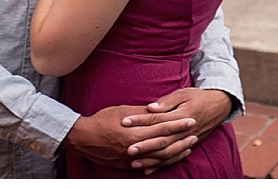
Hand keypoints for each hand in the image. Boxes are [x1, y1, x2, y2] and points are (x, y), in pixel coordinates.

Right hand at [64, 104, 197, 170]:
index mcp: (134, 132)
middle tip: (194, 133)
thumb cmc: (101, 121)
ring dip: (175, 152)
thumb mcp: (122, 111)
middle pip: (164, 145)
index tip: (190, 119)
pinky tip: (170, 158)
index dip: (178, 124)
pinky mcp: (128, 165)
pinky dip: (162, 163)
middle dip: (181, 139)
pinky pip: (149, 166)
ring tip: (188, 146)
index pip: (162, 127)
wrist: (83, 138)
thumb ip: (142, 113)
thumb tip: (158, 110)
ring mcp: (132, 159)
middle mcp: (135, 147)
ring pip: (159, 158)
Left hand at [120, 88, 232, 171]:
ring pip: (167, 153)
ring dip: (151, 159)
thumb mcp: (184, 93)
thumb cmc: (198, 97)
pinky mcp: (189, 146)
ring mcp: (187, 140)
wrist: (219, 106)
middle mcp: (185, 131)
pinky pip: (174, 159)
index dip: (140, 120)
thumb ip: (167, 101)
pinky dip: (161, 165)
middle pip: (162, 140)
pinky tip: (148, 169)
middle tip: (127, 148)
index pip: (157, 119)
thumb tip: (151, 107)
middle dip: (144, 145)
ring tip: (134, 162)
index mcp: (182, 115)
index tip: (124, 121)